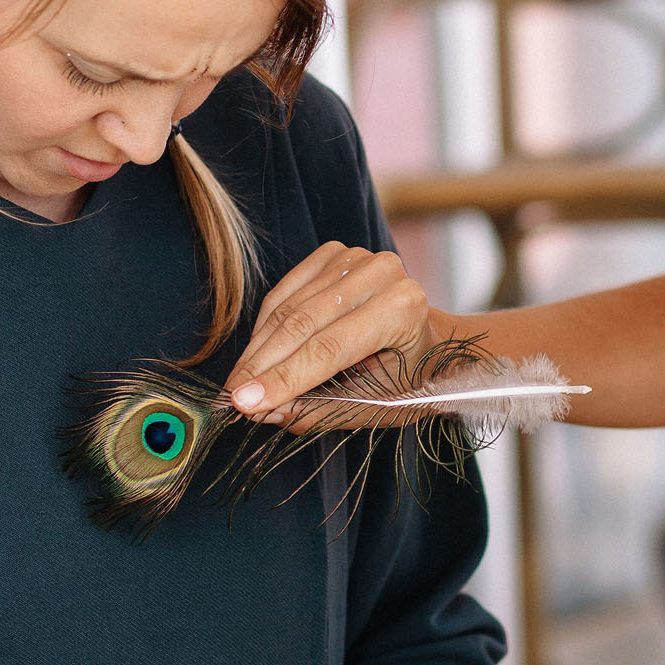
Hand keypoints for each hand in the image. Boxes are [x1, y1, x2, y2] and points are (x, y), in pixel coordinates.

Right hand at [224, 242, 433, 421]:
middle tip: (233, 397)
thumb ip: (318, 409)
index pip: (329, 348)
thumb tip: (263, 410)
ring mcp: (357, 258)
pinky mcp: (334, 254)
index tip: (244, 404)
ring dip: (259, 348)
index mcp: (403, 309)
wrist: (431, 344)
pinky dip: (265, 324)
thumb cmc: (408, 380)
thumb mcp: (372, 406)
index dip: (283, 378)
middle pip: (303, 324)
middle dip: (262, 364)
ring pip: (289, 307)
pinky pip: (286, 291)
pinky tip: (256, 353)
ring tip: (239, 383)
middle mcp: (382, 273)